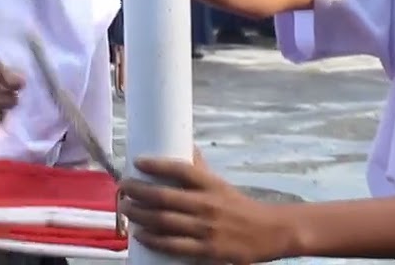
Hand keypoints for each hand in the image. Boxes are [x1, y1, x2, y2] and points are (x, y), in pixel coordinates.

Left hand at [119, 153, 295, 263]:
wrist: (271, 232)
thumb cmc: (239, 205)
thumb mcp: (220, 183)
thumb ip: (199, 168)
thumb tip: (183, 143)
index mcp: (210, 185)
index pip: (181, 169)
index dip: (157, 164)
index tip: (137, 161)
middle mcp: (207, 204)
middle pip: (165, 197)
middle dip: (138, 192)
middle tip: (123, 188)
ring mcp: (206, 229)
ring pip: (164, 221)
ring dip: (140, 214)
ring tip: (125, 208)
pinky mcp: (208, 250)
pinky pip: (174, 245)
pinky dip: (154, 240)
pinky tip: (140, 234)